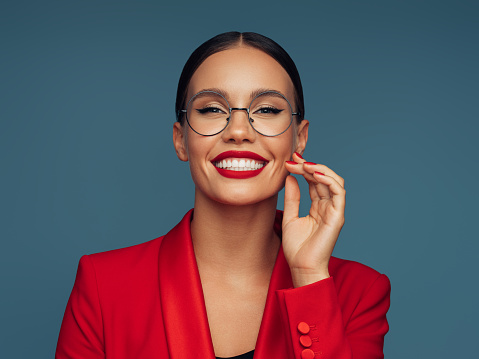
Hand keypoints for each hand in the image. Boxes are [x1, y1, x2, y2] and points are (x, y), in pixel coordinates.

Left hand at [283, 152, 345, 286]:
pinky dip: (328, 180)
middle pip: (323, 179)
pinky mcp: (337, 216)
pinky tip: (314, 174)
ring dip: (319, 169)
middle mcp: (328, 207)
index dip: (303, 169)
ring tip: (303, 164)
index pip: (313, 181)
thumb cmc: (296, 248)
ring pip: (334, 181)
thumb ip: (292, 198)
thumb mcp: (289, 217)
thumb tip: (290, 178)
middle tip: (293, 159)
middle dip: (308, 166)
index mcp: (318, 207)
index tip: (290, 160)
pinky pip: (338, 192)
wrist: (301, 267)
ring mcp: (334, 211)